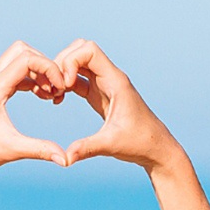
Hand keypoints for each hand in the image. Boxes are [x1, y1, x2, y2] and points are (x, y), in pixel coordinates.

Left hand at [0, 43, 66, 190]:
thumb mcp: (12, 150)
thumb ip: (41, 150)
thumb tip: (66, 160)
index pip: (27, 58)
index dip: (49, 68)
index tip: (60, 88)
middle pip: (21, 50)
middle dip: (44, 65)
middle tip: (56, 88)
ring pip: (17, 60)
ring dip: (37, 72)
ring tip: (50, 95)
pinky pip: (12, 73)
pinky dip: (29, 79)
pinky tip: (39, 96)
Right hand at [47, 40, 181, 171]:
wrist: (155, 149)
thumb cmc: (140, 143)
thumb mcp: (111, 145)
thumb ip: (87, 148)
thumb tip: (65, 159)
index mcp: (116, 81)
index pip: (89, 50)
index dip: (71, 60)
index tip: (65, 84)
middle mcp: (110, 78)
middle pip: (81, 50)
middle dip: (62, 63)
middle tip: (55, 87)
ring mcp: (104, 85)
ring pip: (78, 63)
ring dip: (62, 73)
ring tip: (54, 94)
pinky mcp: (100, 94)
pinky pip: (78, 78)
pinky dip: (65, 84)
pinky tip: (58, 100)